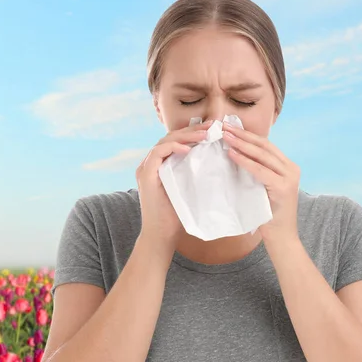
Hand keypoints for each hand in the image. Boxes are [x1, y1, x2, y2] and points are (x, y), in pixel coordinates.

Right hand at [136, 120, 212, 256]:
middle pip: (171, 137)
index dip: (194, 133)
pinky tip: (188, 149)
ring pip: (165, 141)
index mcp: (160, 164)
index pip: (176, 140)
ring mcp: (146, 167)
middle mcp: (151, 163)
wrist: (162, 235)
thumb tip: (215, 160)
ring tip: (205, 134)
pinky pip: (158, 153)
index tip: (213, 130)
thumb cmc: (177, 216)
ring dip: (186, 136)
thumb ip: (193, 173)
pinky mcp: (146, 175)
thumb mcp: (189, 188)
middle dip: (193, 130)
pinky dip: (173, 147)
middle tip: (213, 126)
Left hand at [222, 122, 300, 245]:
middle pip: (264, 146)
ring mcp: (289, 177)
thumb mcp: (262, 187)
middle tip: (224, 126)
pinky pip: (260, 170)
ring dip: (241, 144)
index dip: (247, 135)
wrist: (281, 237)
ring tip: (225, 136)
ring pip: (262, 155)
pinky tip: (232, 154)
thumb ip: (256, 172)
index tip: (230, 127)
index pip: (266, 145)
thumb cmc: (267, 213)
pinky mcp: (283, 188)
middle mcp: (291, 168)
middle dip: (243, 135)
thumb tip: (234, 153)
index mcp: (288, 166)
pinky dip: (244, 161)